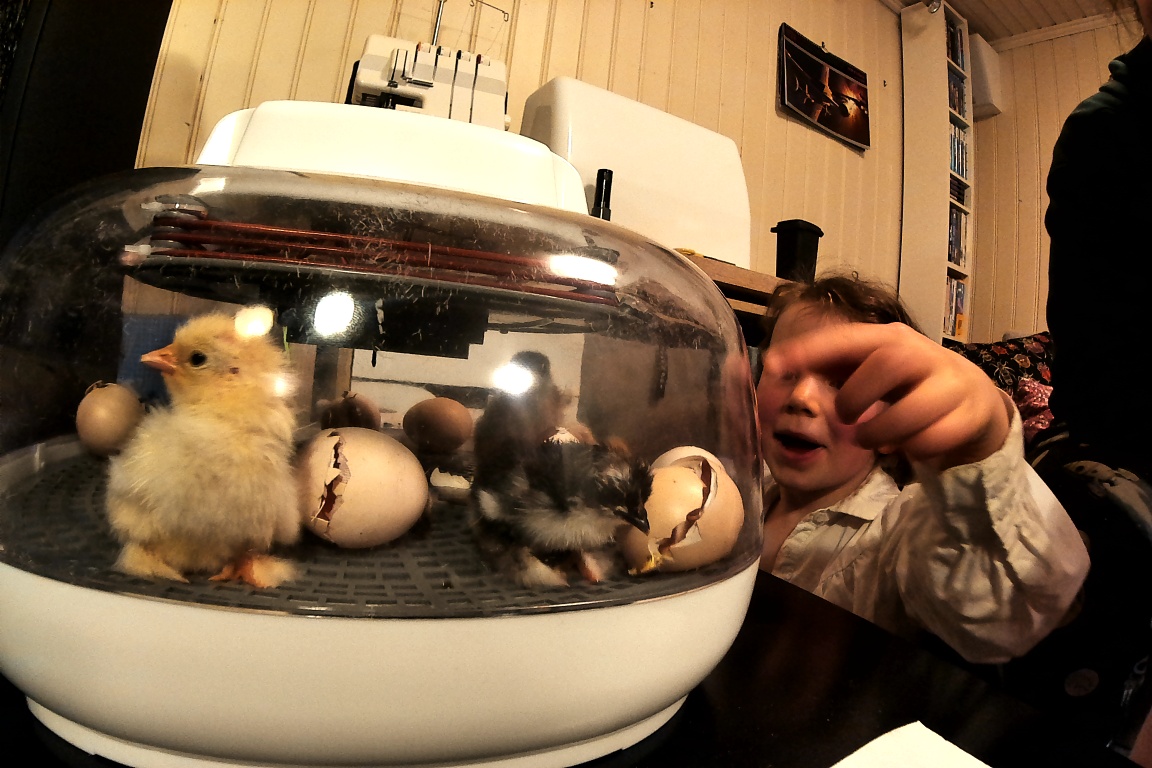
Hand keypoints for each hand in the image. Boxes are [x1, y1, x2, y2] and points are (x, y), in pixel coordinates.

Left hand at [762, 322, 1011, 470]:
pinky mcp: (970, 415)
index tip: (774, 364)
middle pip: (890, 362)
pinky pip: (936, 438)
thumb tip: (776, 370)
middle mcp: (924, 354)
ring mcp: (953, 384)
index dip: (811, 349)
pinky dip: (914, 448)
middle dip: (857, 395)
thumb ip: (833, 369)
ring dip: (881, 431)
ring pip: (914, 408)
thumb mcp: (872, 371)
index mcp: (892, 338)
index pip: (849, 337)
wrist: (974, 404)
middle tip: (844, 416)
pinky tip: (908, 446)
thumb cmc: (907, 386)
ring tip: (870, 439)